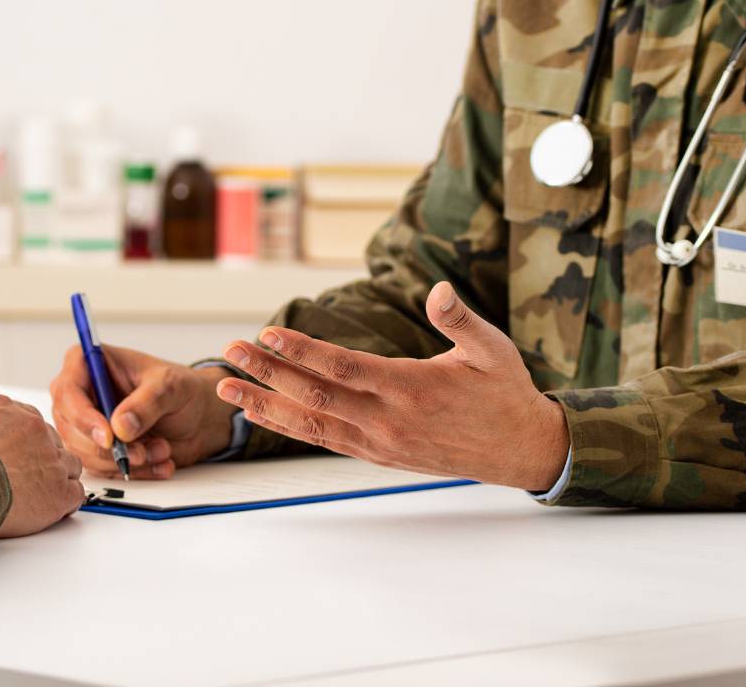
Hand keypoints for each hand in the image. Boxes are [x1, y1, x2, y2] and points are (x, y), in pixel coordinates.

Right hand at [0, 391, 83, 537]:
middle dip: (41, 459)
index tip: (15, 456)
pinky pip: (75, 493)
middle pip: (50, 441)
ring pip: (68, 464)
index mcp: (8, 409)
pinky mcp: (59, 490)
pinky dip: (65, 502)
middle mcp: (34, 428)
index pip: (28, 421)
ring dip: (56, 478)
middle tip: (25, 478)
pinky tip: (50, 509)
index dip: (23, 442)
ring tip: (39, 495)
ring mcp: (50, 458)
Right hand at [49, 345, 234, 478]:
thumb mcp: (170, 387)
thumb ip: (147, 402)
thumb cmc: (179, 390)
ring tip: (161, 450)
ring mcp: (85, 424)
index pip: (68, 391)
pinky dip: (133, 471)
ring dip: (127, 461)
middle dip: (110, 448)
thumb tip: (120, 426)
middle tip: (143, 451)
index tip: (110, 437)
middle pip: (72, 428)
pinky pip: (102, 469)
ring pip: (87, 454)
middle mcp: (80, 394)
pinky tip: (158, 462)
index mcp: (88, 364)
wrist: (196, 417)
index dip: (84, 418)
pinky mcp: (96, 448)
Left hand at [215, 282, 569, 491]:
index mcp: (412, 390)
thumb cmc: (505, 392)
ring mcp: (380, 443)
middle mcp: (388, 422)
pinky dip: (289, 426)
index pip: (344, 369)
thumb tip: (439, 290)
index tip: (267, 333)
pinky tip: (261, 412)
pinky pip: (324, 441)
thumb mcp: (493, 350)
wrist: (520, 451)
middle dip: (268, 373)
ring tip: (226, 388)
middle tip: (230, 351)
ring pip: (311, 425)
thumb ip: (460, 320)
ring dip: (265, 405)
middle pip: (316, 397)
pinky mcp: (377, 455)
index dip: (302, 352)